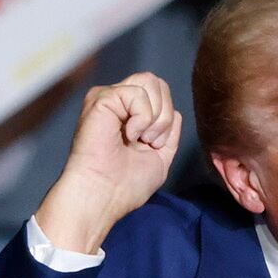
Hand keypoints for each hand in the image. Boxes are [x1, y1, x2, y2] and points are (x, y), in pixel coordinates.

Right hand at [34, 73, 183, 254]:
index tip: (153, 146)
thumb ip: (169, 135)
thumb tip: (175, 112)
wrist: (104, 196)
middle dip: (164, 115)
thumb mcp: (159, 158)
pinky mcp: (102, 98)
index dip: (166, 118)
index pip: (160, 93)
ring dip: (155, 117)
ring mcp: (108, 98)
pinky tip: (128, 136)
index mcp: (128, 114)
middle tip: (149, 142)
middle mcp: (117, 102)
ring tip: (139, 139)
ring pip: (150, 81)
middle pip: (157, 82)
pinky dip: (142, 118)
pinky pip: (137, 93)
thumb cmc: (125, 186)